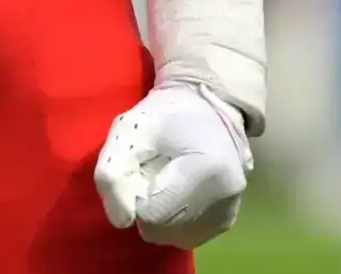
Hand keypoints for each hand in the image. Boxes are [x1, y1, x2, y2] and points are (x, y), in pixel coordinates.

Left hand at [94, 81, 251, 248]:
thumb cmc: (168, 113)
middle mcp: (224, 201)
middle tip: (153, 171)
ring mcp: (227, 214)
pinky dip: (174, 217)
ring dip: (159, 213)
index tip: (141, 167)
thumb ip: (113, 173)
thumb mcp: (129, 129)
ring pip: (172, 236)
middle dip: (146, 205)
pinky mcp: (225, 220)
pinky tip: (179, 190)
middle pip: (161, 230)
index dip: (134, 194)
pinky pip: (186, 234)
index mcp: (206, 173)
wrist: (211, 105)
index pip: (152, 214)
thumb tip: (122, 220)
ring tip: (167, 179)